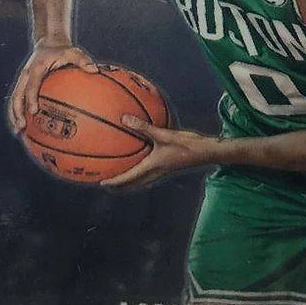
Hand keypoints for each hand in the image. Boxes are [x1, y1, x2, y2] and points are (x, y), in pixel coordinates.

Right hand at [7, 38, 96, 133]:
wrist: (49, 42)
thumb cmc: (63, 50)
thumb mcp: (73, 51)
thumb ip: (83, 60)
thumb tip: (94, 70)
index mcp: (36, 68)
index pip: (31, 85)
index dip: (31, 98)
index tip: (34, 111)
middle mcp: (26, 75)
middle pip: (17, 95)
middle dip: (17, 111)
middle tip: (22, 126)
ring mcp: (23, 80)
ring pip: (14, 99)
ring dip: (13, 115)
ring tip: (18, 131)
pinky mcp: (24, 84)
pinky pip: (18, 99)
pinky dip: (17, 112)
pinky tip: (23, 126)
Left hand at [100, 115, 215, 188]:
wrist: (204, 152)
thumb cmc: (185, 145)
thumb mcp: (163, 134)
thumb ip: (143, 127)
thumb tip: (124, 119)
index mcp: (151, 168)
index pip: (128, 179)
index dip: (114, 182)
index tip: (101, 183)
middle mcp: (154, 173)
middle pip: (132, 184)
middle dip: (119, 185)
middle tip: (107, 183)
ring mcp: (161, 172)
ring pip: (140, 181)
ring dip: (129, 181)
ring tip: (119, 175)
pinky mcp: (166, 167)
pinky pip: (148, 173)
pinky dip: (139, 172)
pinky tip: (140, 160)